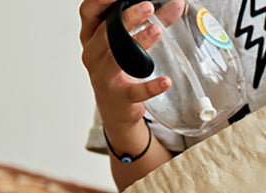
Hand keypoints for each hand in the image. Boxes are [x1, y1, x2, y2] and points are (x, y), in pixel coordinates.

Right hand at [79, 0, 171, 136]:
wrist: (116, 108)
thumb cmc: (120, 70)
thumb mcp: (132, 43)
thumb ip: (155, 22)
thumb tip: (178, 3)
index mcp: (91, 36)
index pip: (88, 12)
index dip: (99, 0)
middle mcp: (92, 54)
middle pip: (106, 32)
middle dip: (127, 17)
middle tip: (148, 7)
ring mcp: (103, 77)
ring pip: (117, 58)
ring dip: (138, 42)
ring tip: (157, 30)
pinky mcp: (119, 96)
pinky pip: (135, 91)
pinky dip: (151, 86)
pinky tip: (165, 81)